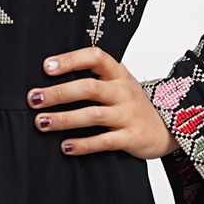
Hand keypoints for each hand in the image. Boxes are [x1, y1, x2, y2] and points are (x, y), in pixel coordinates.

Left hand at [26, 47, 178, 159]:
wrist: (169, 127)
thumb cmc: (132, 103)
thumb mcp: (118, 83)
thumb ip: (92, 77)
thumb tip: (49, 76)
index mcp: (118, 73)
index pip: (95, 57)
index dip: (70, 60)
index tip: (46, 67)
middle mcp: (123, 91)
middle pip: (89, 88)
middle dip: (58, 93)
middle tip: (34, 99)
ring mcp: (128, 115)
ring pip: (93, 115)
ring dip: (64, 119)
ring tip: (42, 122)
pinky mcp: (132, 137)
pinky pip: (104, 141)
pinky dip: (83, 144)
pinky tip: (65, 147)